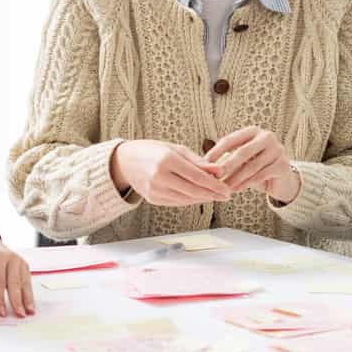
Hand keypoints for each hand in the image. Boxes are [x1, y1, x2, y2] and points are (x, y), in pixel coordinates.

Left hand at [0, 227, 35, 317]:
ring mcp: (19, 261)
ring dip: (27, 299)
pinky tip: (30, 304)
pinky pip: (27, 281)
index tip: (1, 312)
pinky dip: (29, 293)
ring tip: (29, 312)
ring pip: (24, 282)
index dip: (0, 298)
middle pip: (14, 283)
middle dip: (17, 300)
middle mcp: (11, 258)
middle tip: (19, 315)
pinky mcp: (24, 265)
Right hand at [109, 139, 231, 206]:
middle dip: (212, 195)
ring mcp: (154, 190)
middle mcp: (159, 177)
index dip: (214, 185)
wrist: (124, 162)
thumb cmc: (151, 151)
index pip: (196, 176)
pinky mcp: (152, 199)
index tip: (227, 189)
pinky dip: (190, 200)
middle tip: (226, 195)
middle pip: (193, 191)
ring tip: (215, 195)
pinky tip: (199, 197)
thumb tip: (218, 170)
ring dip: (203, 199)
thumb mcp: (175, 149)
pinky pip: (177, 202)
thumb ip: (197, 161)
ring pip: (186, 199)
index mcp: (166, 160)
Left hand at [207, 126, 300, 204]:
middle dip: (226, 165)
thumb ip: (226, 158)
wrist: (280, 179)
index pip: (231, 139)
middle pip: (242, 152)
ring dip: (235, 178)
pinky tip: (235, 189)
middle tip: (214, 175)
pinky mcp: (283, 165)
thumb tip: (204, 165)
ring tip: (223, 186)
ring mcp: (277, 150)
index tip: (204, 163)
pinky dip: (246, 184)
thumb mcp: (240, 159)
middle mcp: (267, 137)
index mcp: (253, 131)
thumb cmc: (256, 166)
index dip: (216, 151)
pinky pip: (260, 176)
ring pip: (251, 166)